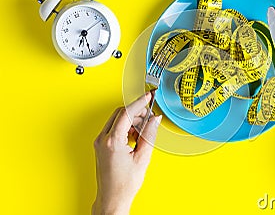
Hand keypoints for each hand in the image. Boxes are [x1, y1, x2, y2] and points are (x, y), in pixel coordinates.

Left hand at [92, 93, 161, 214]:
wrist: (112, 198)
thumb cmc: (125, 184)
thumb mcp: (143, 157)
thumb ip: (149, 134)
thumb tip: (154, 119)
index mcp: (112, 141)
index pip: (126, 113)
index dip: (139, 103)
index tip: (148, 96)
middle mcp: (102, 139)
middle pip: (120, 113)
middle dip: (136, 112)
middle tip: (150, 117)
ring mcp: (100, 142)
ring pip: (117, 120)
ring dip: (131, 120)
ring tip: (143, 132)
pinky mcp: (101, 145)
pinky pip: (114, 128)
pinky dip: (125, 128)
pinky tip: (135, 137)